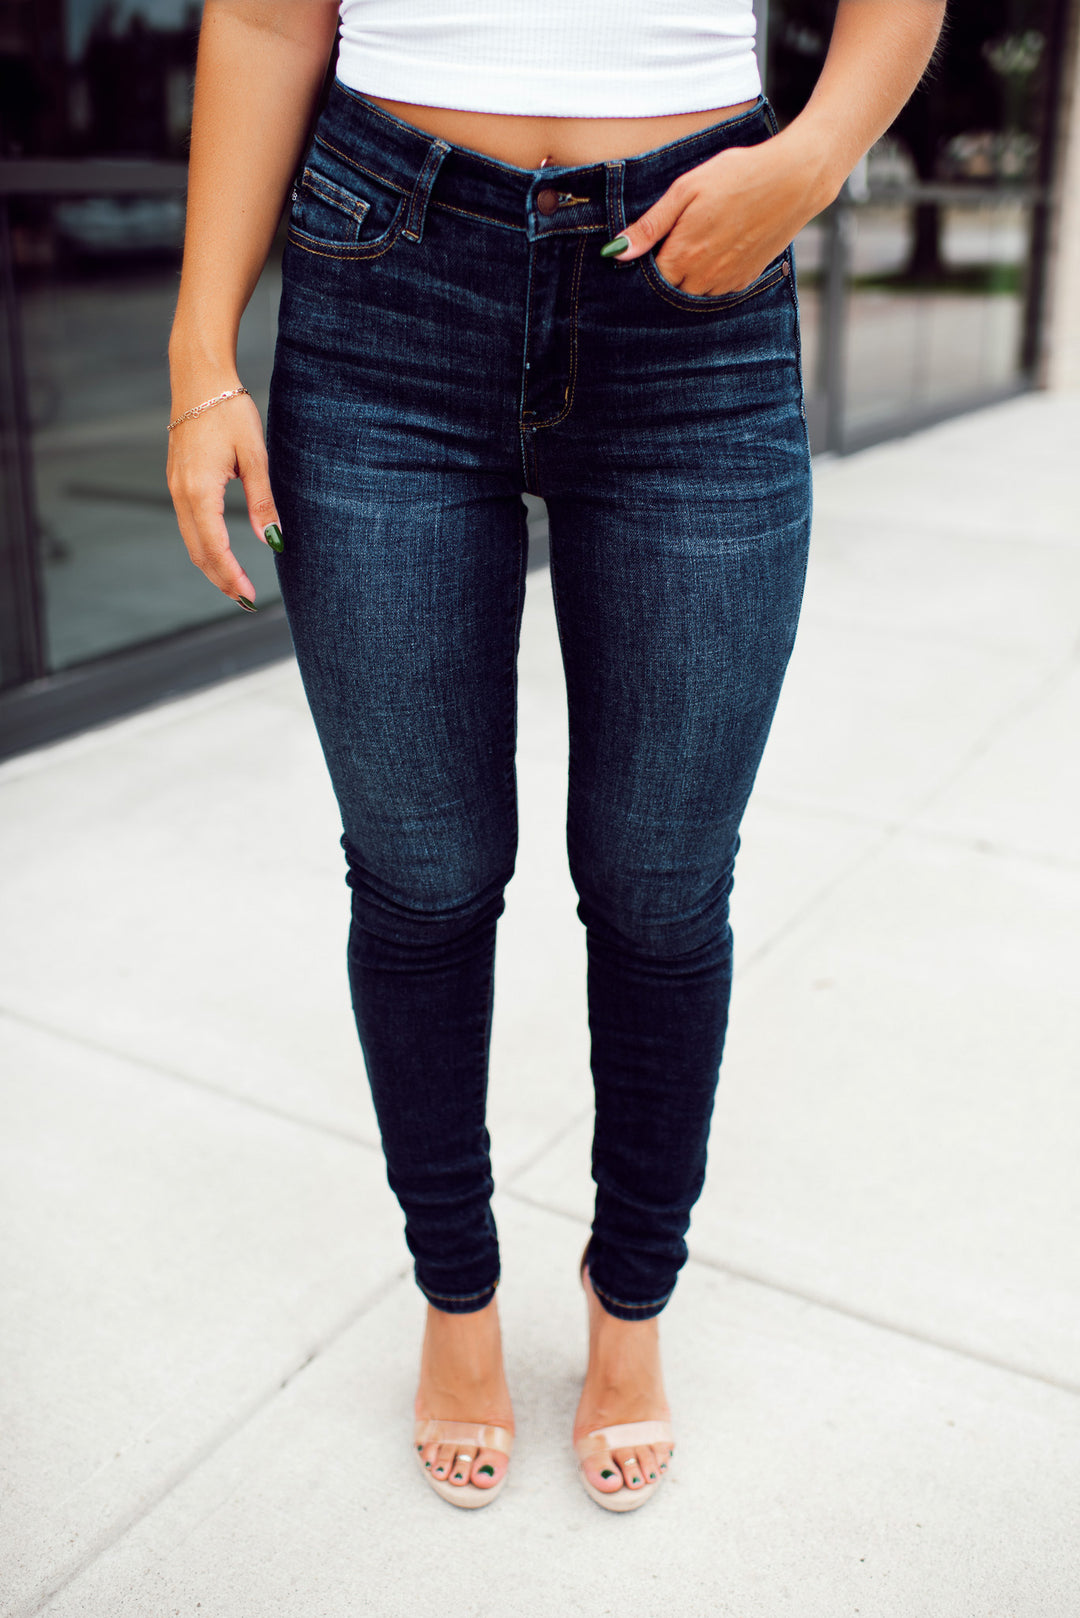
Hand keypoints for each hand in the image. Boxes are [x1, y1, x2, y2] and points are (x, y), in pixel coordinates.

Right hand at [166, 388, 282, 608]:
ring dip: (212, 566)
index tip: (251, 597)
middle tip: (245, 601)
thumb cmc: (229, 411)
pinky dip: (204, 546)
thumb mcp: (255, 455)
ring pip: (191, 540)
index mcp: (199, 491)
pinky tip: (220, 554)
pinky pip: (188, 524)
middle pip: (198, 552)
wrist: (199, 379)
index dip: (232, 576)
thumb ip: (262, 501)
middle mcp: (180, 493)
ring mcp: (175, 487)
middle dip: (221, 579)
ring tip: (235, 584)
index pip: (215, 548)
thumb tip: (272, 540)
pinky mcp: (177, 481)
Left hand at [606, 126, 835, 296]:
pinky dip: (711, 276)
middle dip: (666, 273)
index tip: (649, 246)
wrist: (794, 180)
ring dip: (689, 277)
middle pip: (670, 290)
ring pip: (694, 293)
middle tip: (675, 240)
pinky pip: (717, 290)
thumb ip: (650, 225)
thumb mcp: (686, 190)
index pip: (648, 279)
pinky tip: (719, 248)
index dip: (644, 264)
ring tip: (701, 240)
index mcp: (683, 255)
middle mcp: (703, 278)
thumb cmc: (737, 176)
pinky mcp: (745, 280)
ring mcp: (726, 282)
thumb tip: (616, 252)